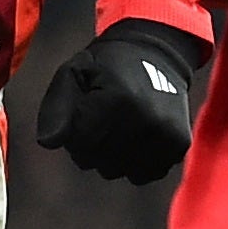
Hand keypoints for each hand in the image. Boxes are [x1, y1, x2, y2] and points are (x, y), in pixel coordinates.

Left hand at [33, 19, 207, 185]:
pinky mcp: (179, 144)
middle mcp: (145, 119)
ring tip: (119, 126)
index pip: (80, 145)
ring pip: (120, 171)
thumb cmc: (107, 66)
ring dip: (112, 157)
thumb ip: (55, 107)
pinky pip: (145, 174)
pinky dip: (136, 162)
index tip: (84, 112)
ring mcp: (165, 134)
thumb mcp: (73, 73)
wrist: (157, 54)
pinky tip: (136, 137)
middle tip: (102, 118)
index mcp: (117, 99)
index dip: (74, 133)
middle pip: (98, 161)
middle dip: (91, 145)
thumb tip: (48, 143)